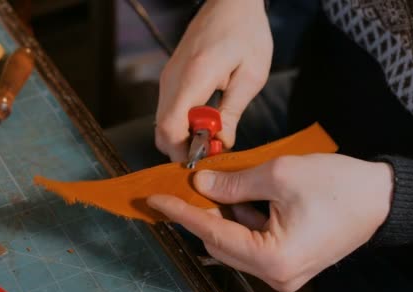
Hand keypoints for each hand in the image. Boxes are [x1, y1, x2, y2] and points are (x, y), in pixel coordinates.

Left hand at [147, 154, 393, 291]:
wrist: (380, 198)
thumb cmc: (338, 186)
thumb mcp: (278, 175)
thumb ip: (233, 183)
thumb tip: (200, 185)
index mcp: (274, 258)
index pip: (212, 234)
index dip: (181, 214)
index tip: (156, 199)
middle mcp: (276, 274)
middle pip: (221, 243)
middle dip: (200, 213)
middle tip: (182, 187)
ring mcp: (283, 272)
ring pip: (234, 243)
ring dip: (222, 215)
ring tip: (215, 186)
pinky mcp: (287, 263)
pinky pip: (251, 243)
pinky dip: (240, 220)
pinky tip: (240, 198)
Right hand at [155, 0, 271, 160]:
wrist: (231, 3)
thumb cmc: (245, 33)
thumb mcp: (251, 75)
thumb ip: (233, 112)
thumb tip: (221, 143)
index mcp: (194, 77)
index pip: (171, 126)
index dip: (183, 149)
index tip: (207, 155)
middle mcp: (173, 79)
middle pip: (161, 130)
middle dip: (182, 148)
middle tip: (210, 151)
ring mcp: (167, 78)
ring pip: (162, 123)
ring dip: (182, 136)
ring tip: (210, 135)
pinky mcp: (169, 78)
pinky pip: (167, 111)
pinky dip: (181, 124)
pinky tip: (203, 122)